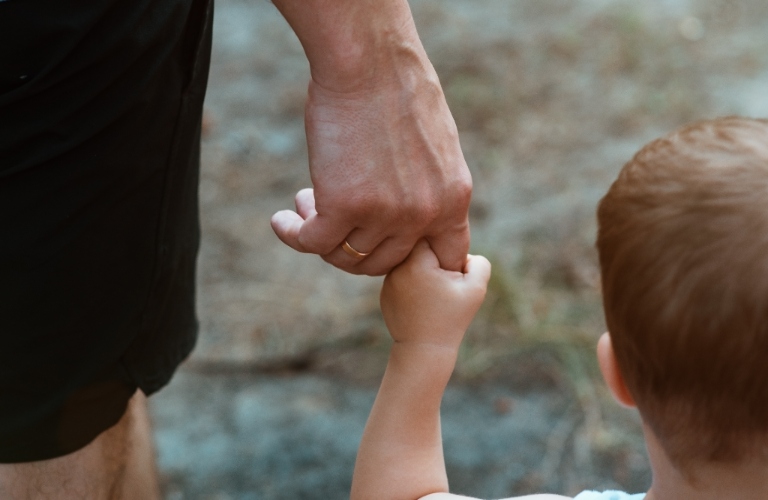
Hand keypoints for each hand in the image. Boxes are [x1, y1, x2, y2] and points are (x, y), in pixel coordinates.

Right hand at [270, 66, 470, 275]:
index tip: (390, 249)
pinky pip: (313, 243)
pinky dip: (294, 235)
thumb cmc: (397, 89)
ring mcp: (385, 214)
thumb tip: (400, 216)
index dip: (418, 263)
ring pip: (347, 256)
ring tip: (305, 209)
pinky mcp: (343, 206)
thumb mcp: (433, 147)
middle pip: (385, 262)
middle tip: (332, 223)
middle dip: (356, 249)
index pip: (447, 258)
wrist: (368, 60)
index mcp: (453, 198)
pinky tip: (282, 221)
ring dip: (323, 240)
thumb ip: (426, 188)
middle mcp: (424, 214)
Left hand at [380, 240, 490, 349]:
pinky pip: (402, 278)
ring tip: (433, 295)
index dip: (444, 248)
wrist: (424, 349)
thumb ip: (478, 261)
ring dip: (422, 272)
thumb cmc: (452, 318)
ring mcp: (388, 281)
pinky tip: (422, 303)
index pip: (429, 235)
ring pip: (409, 263)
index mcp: (416, 262)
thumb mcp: (475, 288)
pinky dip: (413, 285)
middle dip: (433, 260)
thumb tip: (463, 252)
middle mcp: (397, 268)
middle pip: (418, 248)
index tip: (450, 269)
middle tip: (444, 283)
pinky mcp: (385, 293)